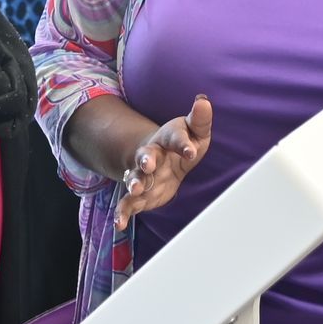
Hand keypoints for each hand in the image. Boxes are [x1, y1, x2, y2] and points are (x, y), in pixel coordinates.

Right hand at [115, 96, 212, 230]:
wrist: (160, 159)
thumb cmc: (183, 143)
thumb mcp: (195, 132)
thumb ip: (200, 119)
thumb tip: (204, 100)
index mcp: (167, 140)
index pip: (175, 139)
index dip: (183, 144)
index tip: (191, 152)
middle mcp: (151, 156)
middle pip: (146, 155)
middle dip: (146, 159)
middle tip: (147, 164)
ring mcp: (142, 175)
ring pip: (134, 178)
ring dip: (133, 182)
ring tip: (134, 189)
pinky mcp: (139, 194)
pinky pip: (128, 203)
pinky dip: (122, 213)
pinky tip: (118, 224)